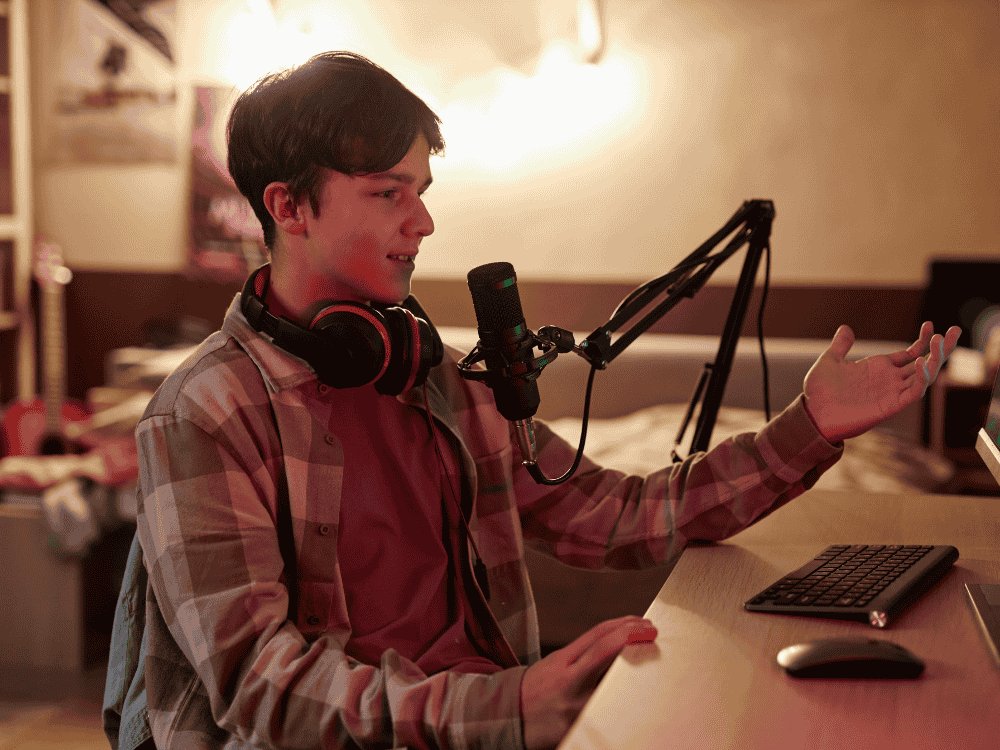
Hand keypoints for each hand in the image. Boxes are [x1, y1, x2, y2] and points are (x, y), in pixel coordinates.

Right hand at [520, 615, 656, 749]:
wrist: (509, 716)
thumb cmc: (538, 687)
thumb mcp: (556, 664)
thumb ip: (584, 656)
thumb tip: (619, 645)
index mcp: (562, 661)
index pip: (598, 636)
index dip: (624, 626)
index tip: (643, 623)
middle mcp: (569, 681)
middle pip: (606, 652)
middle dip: (633, 638)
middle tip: (652, 633)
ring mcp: (574, 706)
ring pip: (612, 685)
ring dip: (633, 673)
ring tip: (647, 664)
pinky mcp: (577, 730)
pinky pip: (604, 714)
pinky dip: (618, 703)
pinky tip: (630, 700)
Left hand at [803, 321, 961, 442]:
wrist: (812, 415)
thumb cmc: (819, 392)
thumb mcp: (829, 362)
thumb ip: (840, 346)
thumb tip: (845, 328)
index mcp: (879, 368)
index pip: (910, 353)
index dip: (923, 340)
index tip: (930, 324)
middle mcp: (889, 380)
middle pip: (924, 362)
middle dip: (942, 348)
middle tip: (956, 330)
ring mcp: (891, 392)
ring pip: (924, 376)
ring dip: (936, 359)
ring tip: (941, 341)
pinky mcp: (890, 405)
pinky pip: (913, 392)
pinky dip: (921, 378)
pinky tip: (922, 362)